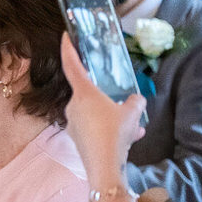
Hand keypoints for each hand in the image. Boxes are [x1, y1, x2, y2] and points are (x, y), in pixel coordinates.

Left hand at [59, 38, 147, 181]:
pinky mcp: (78, 139)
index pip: (72, 65)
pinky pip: (97, 129)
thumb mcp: (133, 112)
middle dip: (110, 99)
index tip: (65, 35)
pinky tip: (132, 138)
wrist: (105, 167)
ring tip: (136, 127)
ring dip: (116, 118)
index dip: (68, 49)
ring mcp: (74, 123)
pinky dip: (113, 130)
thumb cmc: (116, 133)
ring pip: (97, 114)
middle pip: (91, 94)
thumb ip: (135, 101)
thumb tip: (135, 100)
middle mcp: (73, 106)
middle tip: (126, 104)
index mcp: (83, 94)